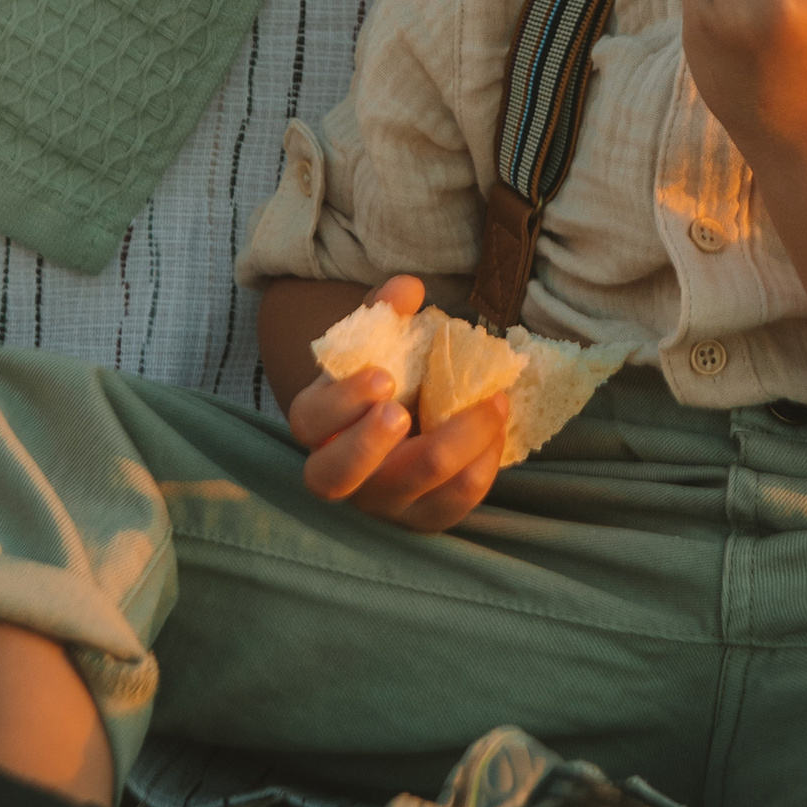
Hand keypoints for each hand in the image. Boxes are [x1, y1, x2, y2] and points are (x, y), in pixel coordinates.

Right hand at [283, 273, 508, 531]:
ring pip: (416, 484)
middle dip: (369, 443)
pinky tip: (497, 429)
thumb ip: (384, 314)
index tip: (382, 377)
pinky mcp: (426, 518)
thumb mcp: (378, 346)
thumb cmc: (387, 383)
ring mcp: (384, 503)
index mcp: (318, 427)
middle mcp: (342, 475)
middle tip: (402, 412)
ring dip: (459, 438)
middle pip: (337, 476)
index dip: (342, 403)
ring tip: (491, 401)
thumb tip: (407, 288)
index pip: (310, 422)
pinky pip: (458, 501)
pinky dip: (484, 461)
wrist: (410, 431)